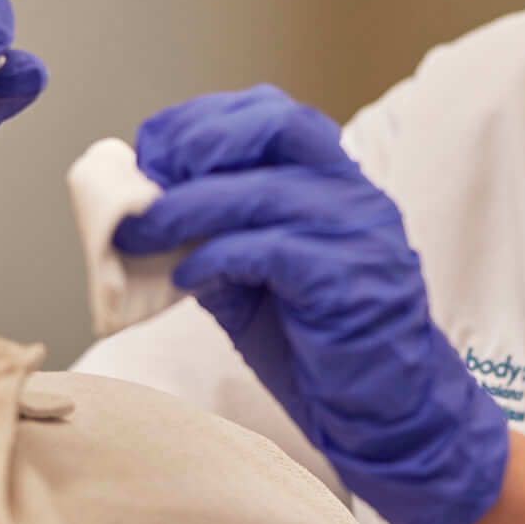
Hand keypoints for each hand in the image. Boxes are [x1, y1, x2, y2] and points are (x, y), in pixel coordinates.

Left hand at [112, 86, 508, 523]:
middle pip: (275, 126)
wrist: (385, 409)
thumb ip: (212, 235)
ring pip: (263, 191)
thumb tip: (139, 209)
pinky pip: (271, 251)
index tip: (149, 148)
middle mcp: (353, 193)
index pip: (270, 113)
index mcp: (333, 180)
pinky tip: (185, 279)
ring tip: (140, 233)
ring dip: (186, 207)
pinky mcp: (349, 281)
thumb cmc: (316, 341)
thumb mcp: (253, 276)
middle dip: (198, 142)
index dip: (201, 121)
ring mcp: (359, 233)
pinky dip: (215, 258)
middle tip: (145, 178)